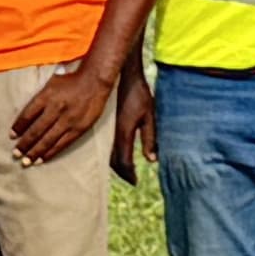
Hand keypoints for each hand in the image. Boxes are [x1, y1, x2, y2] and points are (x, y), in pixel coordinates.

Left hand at [12, 61, 116, 166]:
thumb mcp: (50, 83)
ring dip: (35, 152)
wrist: (95, 81)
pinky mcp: (79, 128)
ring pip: (48, 140)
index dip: (18, 127)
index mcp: (46, 96)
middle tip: (15, 154)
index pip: (27, 115)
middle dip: (24, 144)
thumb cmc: (70, 80)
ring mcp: (68, 120)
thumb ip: (39, 98)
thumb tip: (26, 114)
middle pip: (36, 130)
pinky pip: (62, 143)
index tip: (11, 136)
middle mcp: (55, 109)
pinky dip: (51, 152)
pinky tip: (43, 159)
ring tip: (26, 162)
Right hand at [110, 68, 158, 183]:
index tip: (135, 181)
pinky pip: (102, 143)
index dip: (129, 174)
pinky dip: (109, 152)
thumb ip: (150, 138)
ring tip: (123, 168)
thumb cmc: (138, 93)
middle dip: (121, 172)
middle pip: (112, 161)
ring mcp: (104, 127)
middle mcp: (110, 133)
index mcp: (123, 133)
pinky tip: (114, 151)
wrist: (122, 74)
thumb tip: (152, 160)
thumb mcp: (149, 115)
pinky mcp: (102, 122)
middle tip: (130, 177)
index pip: (124, 163)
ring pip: (105, 153)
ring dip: (114, 163)